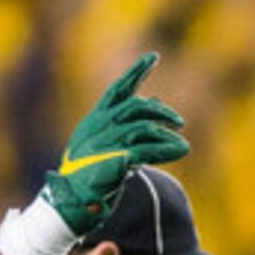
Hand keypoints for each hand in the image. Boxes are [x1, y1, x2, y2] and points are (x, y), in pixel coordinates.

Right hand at [42, 55, 189, 230]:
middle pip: (135, 106)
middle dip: (160, 112)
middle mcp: (100, 126)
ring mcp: (106, 142)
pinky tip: (180, 150)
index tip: (154, 57)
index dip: (137, 72)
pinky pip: (147, 149)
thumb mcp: (103, 143)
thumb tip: (154, 106)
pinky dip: (167, 149)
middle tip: (178, 122)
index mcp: (95, 119)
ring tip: (183, 144)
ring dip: (166, 133)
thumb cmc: (88, 172)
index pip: (118, 88)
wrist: (70, 198)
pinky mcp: (116, 160)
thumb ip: (127, 125)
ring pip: (143, 127)